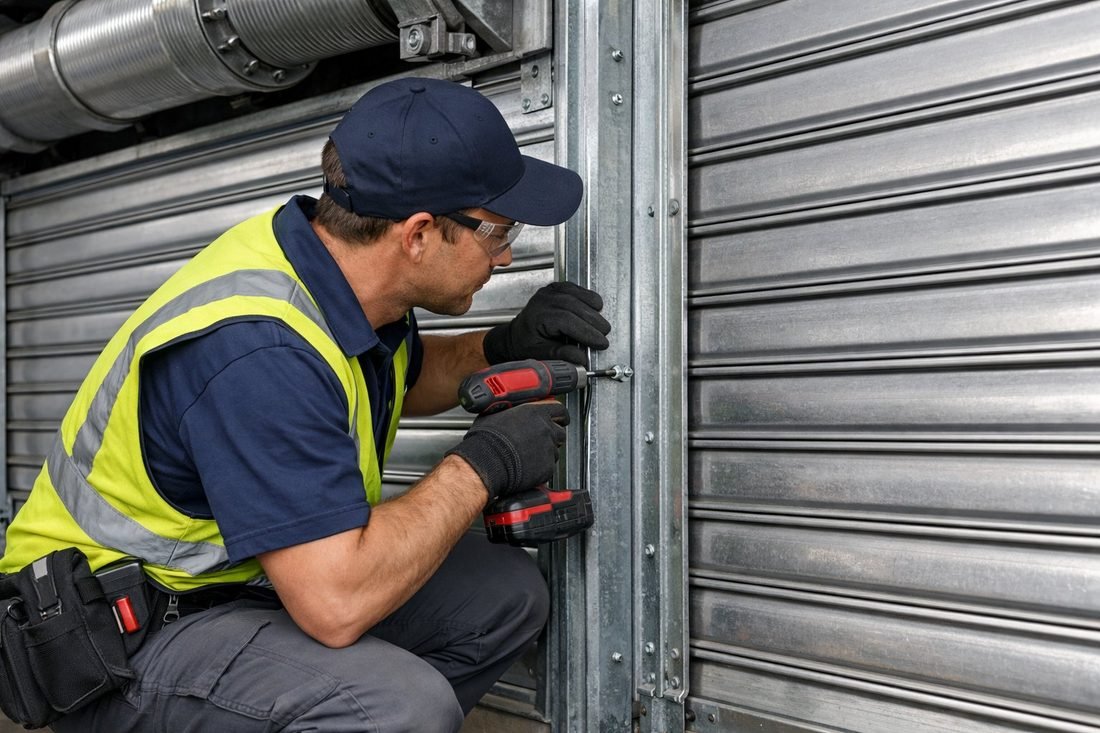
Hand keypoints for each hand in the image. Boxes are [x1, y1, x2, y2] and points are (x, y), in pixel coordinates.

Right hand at [445, 401, 569, 499]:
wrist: (485, 462)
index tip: (559, 419)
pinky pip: (548, 466)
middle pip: (560, 431)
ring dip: (545, 451)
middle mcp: (545, 429)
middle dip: (551, 435)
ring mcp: (548, 449)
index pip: (560, 410)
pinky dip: (541, 466)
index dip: (559, 416)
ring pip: (554, 450)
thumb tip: (511, 409)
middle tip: (538, 439)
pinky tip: (527, 465)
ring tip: (528, 454)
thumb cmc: (487, 439)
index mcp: (535, 412)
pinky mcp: (547, 468)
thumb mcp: (496, 414)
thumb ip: (512, 410)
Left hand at [483, 282, 610, 365]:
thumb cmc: (525, 345)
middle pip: (575, 306)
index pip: (568, 320)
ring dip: (593, 309)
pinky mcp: (555, 288)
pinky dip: (588, 297)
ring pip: (577, 295)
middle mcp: (543, 300)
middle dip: (594, 322)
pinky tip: (595, 307)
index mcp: (538, 316)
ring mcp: (549, 292)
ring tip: (601, 324)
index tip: (600, 342)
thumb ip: (561, 356)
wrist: (516, 336)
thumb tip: (581, 358)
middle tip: (604, 335)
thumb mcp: (541, 355)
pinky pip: (575, 288)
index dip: (587, 332)